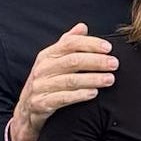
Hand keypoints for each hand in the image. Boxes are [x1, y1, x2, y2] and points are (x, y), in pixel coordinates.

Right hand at [6, 25, 117, 140]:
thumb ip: (67, 44)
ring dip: (92, 79)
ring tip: (110, 79)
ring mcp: (40, 87)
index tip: (109, 48)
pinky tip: (94, 93)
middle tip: (114, 64)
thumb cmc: (46, 84)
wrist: (26, 113)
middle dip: (96, 61)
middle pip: (72, 61)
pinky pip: (62, 99)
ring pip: (70, 80)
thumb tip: (82, 26)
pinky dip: (79, 95)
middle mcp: (42, 69)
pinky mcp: (40, 104)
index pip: (70, 43)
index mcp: (47, 55)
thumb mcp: (53, 62)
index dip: (90, 44)